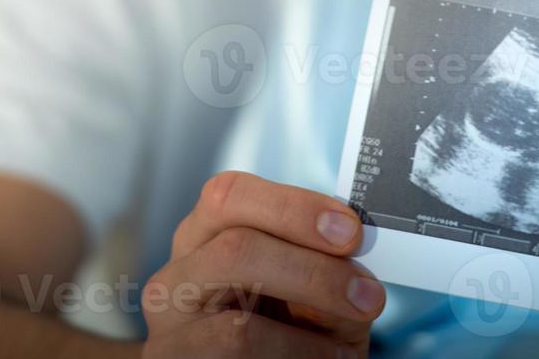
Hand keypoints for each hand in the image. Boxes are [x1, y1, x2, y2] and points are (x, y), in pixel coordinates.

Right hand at [141, 171, 385, 357]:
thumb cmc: (278, 327)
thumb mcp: (295, 283)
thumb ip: (316, 258)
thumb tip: (355, 250)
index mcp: (202, 236)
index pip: (230, 196)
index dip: (294, 208)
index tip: (351, 231)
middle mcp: (175, 278)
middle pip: (235, 251)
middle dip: (313, 272)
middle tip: (368, 296)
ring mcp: (170, 334)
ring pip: (239, 329)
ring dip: (309, 341)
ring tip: (346, 347)